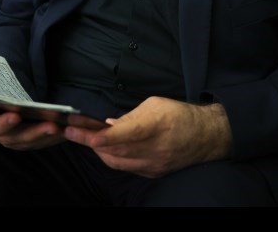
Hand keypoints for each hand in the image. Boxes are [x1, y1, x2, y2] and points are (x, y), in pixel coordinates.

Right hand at [0, 109, 65, 150]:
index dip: (3, 122)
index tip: (16, 115)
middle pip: (16, 138)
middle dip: (35, 131)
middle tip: (51, 125)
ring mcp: (13, 140)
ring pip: (31, 142)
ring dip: (48, 136)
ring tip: (62, 128)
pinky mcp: (27, 142)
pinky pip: (41, 143)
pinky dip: (53, 138)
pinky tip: (66, 131)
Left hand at [64, 97, 231, 177]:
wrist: (206, 136)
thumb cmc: (180, 115)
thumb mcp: (154, 104)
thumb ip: (130, 116)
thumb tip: (109, 124)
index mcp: (154, 126)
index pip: (121, 135)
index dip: (98, 136)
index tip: (79, 132)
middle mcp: (153, 149)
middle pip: (113, 149)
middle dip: (89, 141)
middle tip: (71, 130)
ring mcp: (153, 164)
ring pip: (116, 162)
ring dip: (97, 150)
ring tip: (84, 138)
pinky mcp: (153, 172)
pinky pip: (126, 167)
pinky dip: (112, 157)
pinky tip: (105, 148)